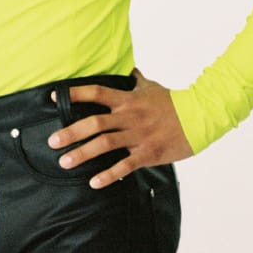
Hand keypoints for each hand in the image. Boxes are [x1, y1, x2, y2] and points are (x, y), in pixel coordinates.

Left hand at [47, 67, 193, 188]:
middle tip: (52, 141)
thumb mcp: (152, 87)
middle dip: (71, 132)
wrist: (200, 117)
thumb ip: (136, 81)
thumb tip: (129, 70)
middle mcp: (129, 116)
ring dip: (83, 154)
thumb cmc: (174, 102)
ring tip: (65, 162)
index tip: (55, 97)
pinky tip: (94, 182)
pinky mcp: (148, 153)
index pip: (97, 92)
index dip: (75, 94)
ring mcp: (138, 135)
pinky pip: (125, 165)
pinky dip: (109, 175)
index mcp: (128, 100)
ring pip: (106, 144)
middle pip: (95, 122)